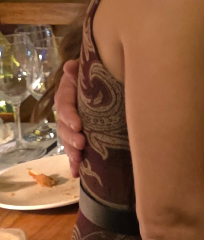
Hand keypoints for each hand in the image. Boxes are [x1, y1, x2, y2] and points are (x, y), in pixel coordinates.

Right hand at [56, 59, 84, 177]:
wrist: (103, 86)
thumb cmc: (95, 77)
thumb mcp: (88, 72)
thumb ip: (79, 71)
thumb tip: (70, 66)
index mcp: (67, 96)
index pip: (64, 106)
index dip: (69, 116)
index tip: (78, 125)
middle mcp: (67, 114)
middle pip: (64, 127)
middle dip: (71, 137)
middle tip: (82, 144)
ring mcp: (71, 128)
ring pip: (67, 141)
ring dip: (71, 152)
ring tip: (79, 160)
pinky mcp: (79, 138)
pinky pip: (73, 152)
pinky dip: (74, 163)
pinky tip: (77, 173)